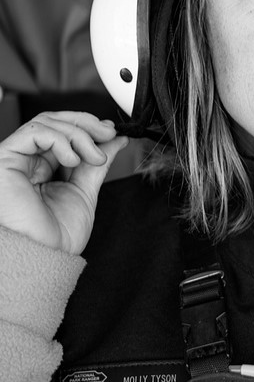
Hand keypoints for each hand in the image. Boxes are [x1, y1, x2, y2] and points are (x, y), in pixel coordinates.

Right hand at [0, 111, 128, 254]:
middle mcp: (27, 162)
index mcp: (43, 169)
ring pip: (47, 123)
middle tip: (108, 134)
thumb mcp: (85, 192)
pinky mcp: (4, 160)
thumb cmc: (56, 238)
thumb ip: (97, 164)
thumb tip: (115, 140)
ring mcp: (16, 160)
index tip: (112, 132)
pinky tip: (73, 159)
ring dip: (79, 134)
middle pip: (55, 122)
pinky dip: (60, 139)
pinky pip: (34, 132)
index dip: (89, 127)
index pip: (64, 133)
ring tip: (94, 156)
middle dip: (87, 124)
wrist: (42, 259)